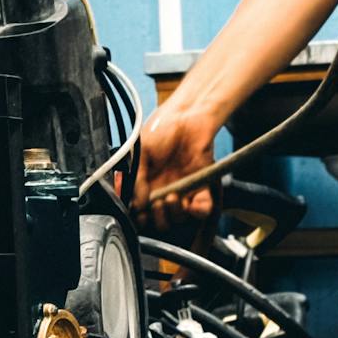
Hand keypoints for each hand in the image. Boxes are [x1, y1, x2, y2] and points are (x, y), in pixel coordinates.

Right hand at [134, 100, 217, 232]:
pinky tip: (191, 204)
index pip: (140, 211)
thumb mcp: (140, 152)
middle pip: (159, 221)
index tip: (140, 215)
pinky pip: (202, 208)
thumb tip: (136, 204)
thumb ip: (136, 179)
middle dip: (157, 218)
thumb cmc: (162, 129)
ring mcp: (182, 191)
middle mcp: (163, 191)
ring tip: (172, 196)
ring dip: (175, 213)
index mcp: (145, 184)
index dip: (140, 218)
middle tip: (157, 204)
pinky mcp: (201, 187)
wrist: (188, 116)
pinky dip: (198, 211)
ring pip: (178, 218)